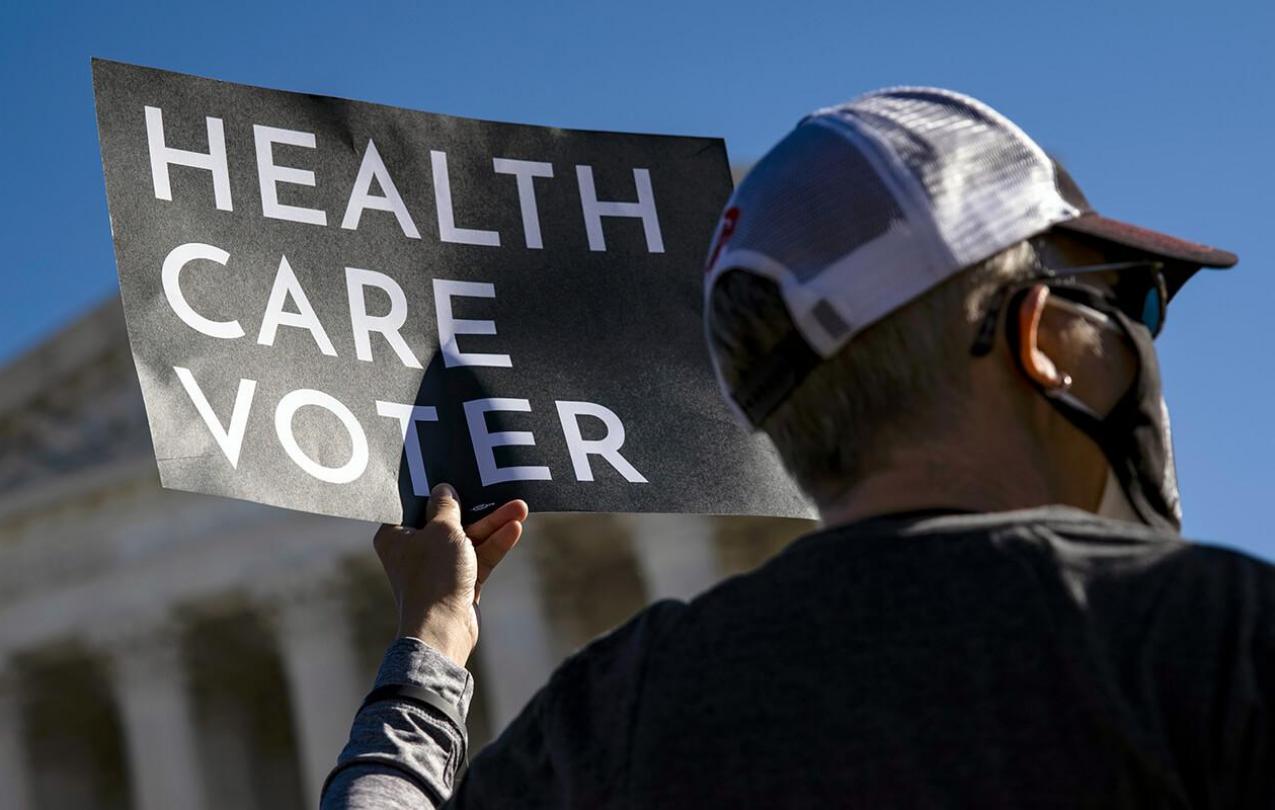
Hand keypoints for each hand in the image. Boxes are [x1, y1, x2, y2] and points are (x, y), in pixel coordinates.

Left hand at [373, 483, 528, 666]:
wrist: (444, 629)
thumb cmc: (434, 576)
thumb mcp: (443, 530)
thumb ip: (447, 506)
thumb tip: (444, 489)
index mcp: (396, 535)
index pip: (417, 504)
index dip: (438, 489)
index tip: (457, 473)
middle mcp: (414, 550)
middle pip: (449, 520)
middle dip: (478, 508)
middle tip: (500, 491)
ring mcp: (437, 567)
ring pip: (468, 538)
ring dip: (493, 524)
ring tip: (520, 508)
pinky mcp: (458, 582)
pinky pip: (478, 556)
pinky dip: (494, 544)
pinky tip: (514, 529)